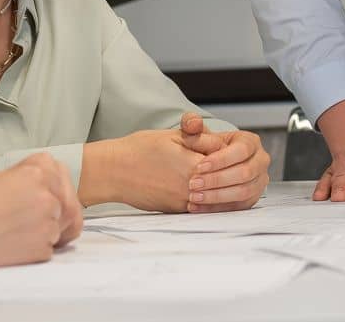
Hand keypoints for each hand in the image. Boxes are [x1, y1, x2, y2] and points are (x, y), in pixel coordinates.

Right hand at [0, 153, 80, 277]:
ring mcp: (48, 223)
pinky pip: (49, 250)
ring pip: (62, 228)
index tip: (34, 192)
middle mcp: (49, 194)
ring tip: (17, 232)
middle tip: (28, 218)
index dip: (50, 185)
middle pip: (68, 203)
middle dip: (55, 210)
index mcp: (38, 170)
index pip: (60, 174)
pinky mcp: (41, 250)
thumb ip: (27, 179)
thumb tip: (41, 188)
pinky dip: (35, 250)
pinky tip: (12, 246)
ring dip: (46, 231)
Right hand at [81, 112, 219, 211]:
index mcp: (194, 164)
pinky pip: (197, 206)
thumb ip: (200, 139)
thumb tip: (220, 143)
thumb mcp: (174, 135)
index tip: (230, 153)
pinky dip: (204, 199)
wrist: (114, 171)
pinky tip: (203, 191)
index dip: (227, 156)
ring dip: (216, 189)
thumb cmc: (140, 149)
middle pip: (221, 182)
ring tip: (218, 180)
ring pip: (211, 197)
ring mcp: (183, 200)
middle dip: (226, 174)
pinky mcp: (174, 209)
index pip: (225, 161)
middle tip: (230, 168)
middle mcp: (191, 186)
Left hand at [187, 124, 271, 212]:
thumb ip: (193, 126)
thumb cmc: (211, 147)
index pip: (242, 150)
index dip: (221, 160)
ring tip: (195, 196)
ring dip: (217, 196)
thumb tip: (192, 123)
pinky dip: (216, 208)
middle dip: (216, 180)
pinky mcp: (252, 198)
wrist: (217, 163)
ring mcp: (259, 181)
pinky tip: (199, 206)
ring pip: (243, 192)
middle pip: (245, 173)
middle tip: (194, 183)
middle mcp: (260, 161)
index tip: (199, 166)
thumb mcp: (202, 134)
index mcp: (251, 142)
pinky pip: (237, 207)